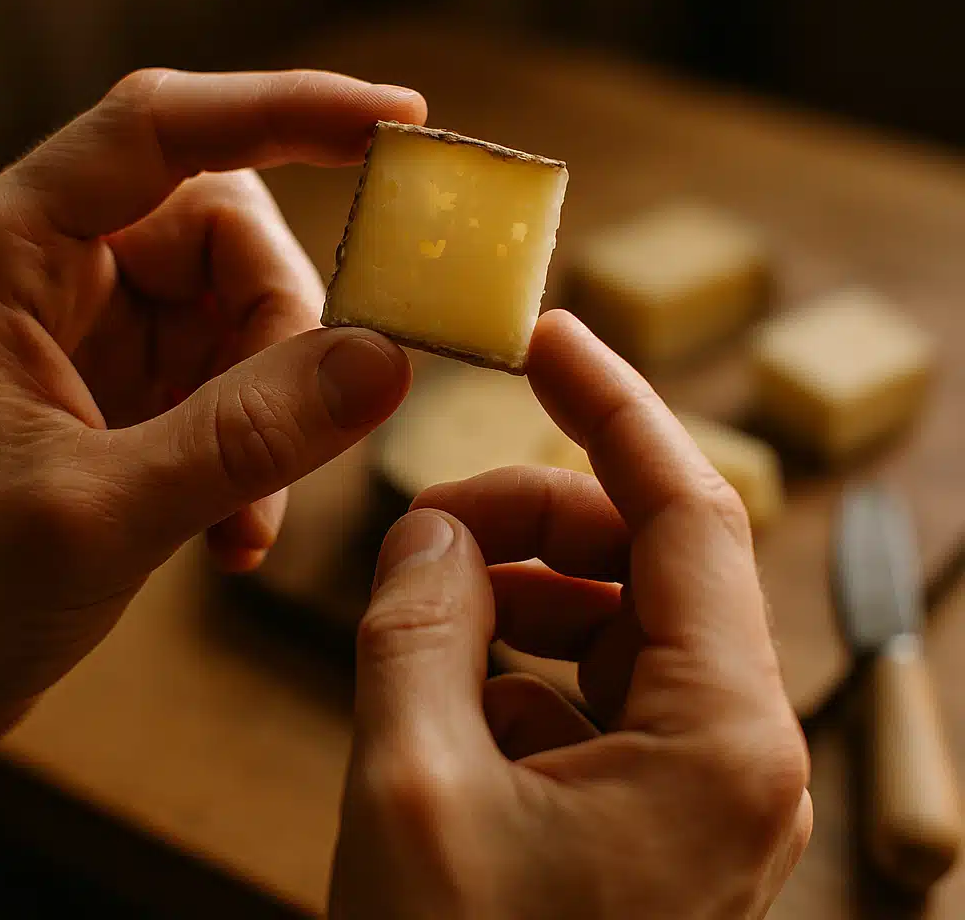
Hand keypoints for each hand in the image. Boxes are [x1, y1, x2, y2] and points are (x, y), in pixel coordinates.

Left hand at [0, 69, 424, 764]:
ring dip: (276, 415)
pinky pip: (234, 388)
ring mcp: (95, 337)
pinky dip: (257, 456)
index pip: (161, 131)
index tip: (398, 119)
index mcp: (6, 253)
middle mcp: (55, 274)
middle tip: (303, 432)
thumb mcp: (91, 516)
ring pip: (244, 319)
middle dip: (285, 335)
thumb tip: (386, 361)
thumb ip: (243, 436)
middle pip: (227, 238)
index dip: (287, 110)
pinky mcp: (125, 395)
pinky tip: (231, 534)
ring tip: (245, 517)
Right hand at [330, 310, 811, 918]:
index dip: (613, 407)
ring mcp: (694, 778)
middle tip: (431, 516)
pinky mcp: (648, 806)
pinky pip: (586, 685)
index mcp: (721, 735)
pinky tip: (447, 696)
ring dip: (517, 589)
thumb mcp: (411, 789)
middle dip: (536, 514)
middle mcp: (733, 747)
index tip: (550, 338)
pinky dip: (513, 662)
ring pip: (611, 618)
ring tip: (427, 605)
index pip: (686, 508)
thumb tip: (432, 528)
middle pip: (643, 558)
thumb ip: (417, 624)